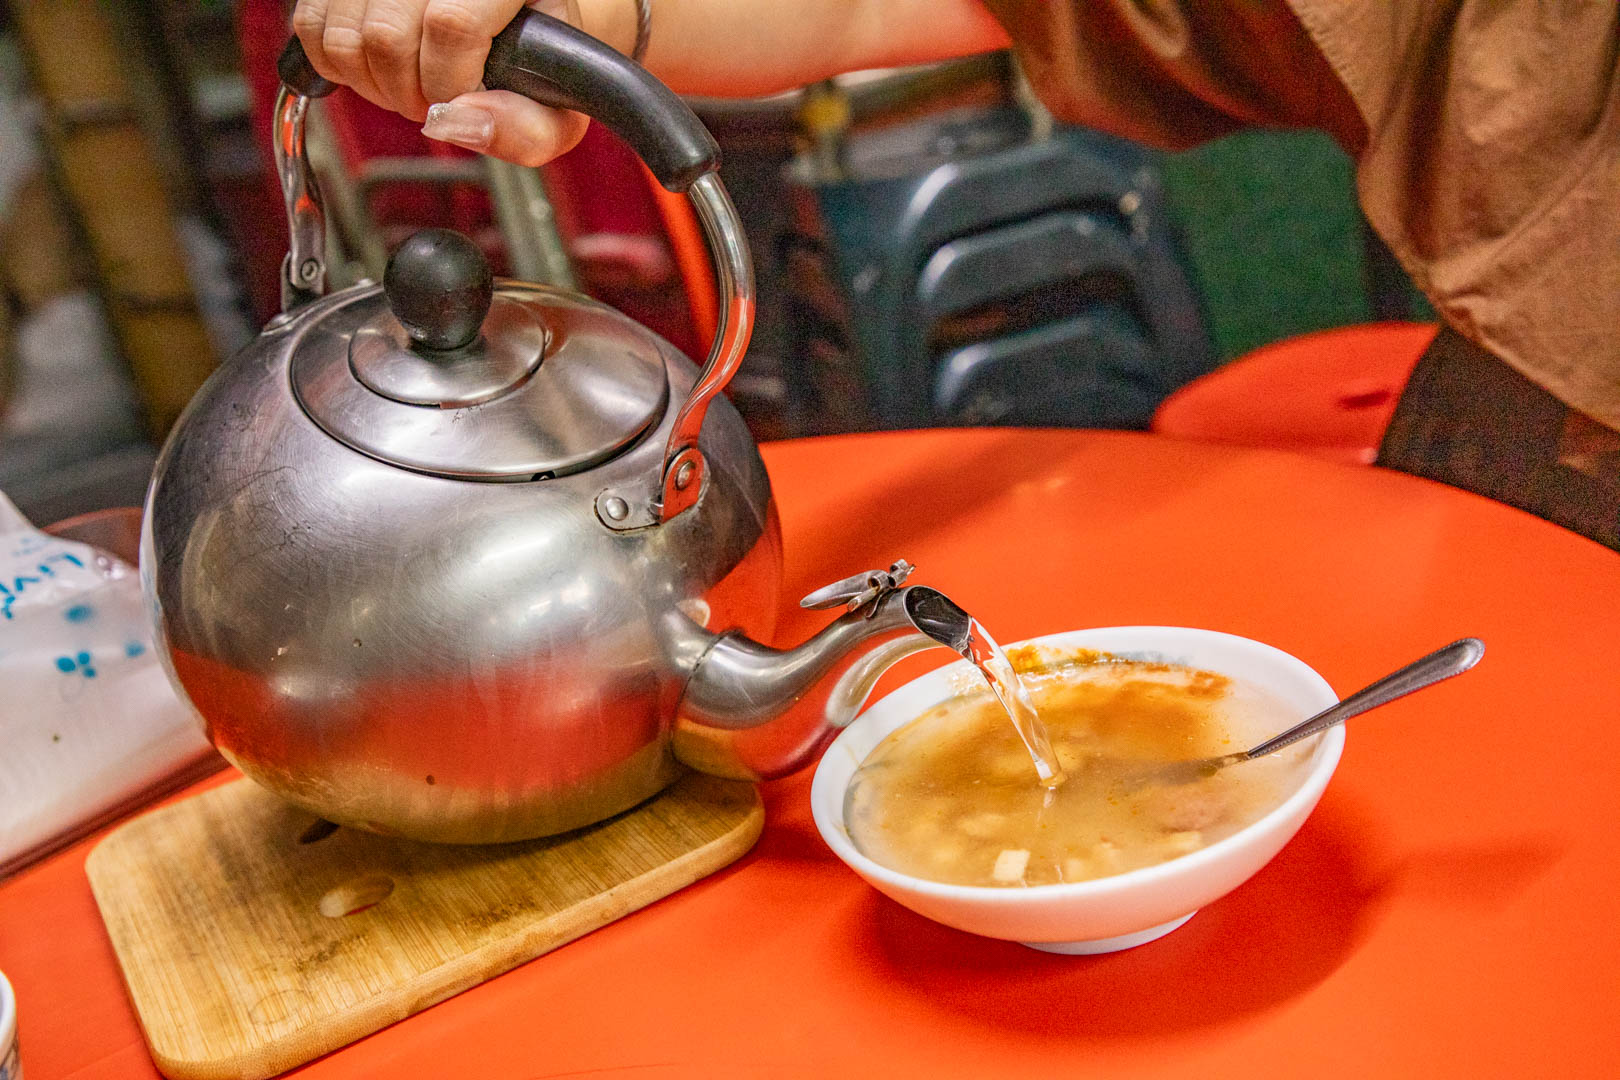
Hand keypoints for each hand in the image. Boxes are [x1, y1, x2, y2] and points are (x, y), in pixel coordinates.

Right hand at [291, 0, 593, 164]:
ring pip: (341, 31)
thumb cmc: (541, 65)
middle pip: (386, 34)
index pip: (451, 26)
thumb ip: (523, 130)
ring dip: (369, 82)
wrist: (523, 21)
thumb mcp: (557, 109)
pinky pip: (310, 24)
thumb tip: (451, 123)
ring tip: (408, 84)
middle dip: (405, 93)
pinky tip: (375, 67)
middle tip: (431, 101)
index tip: (458, 102)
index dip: (447, 84)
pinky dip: (335, 63)